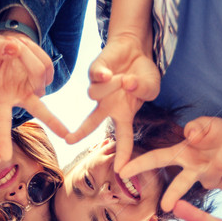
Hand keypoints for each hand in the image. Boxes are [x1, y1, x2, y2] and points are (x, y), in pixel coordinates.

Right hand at [0, 32, 68, 160]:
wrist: (8, 44)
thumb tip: (12, 48)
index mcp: (2, 98)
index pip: (1, 122)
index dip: (2, 139)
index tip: (3, 157)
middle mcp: (21, 97)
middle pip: (40, 111)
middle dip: (54, 122)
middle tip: (67, 135)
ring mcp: (35, 88)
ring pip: (40, 73)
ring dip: (29, 56)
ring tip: (17, 50)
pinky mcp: (45, 77)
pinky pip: (48, 66)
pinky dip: (38, 54)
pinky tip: (28, 53)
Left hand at [66, 35, 160, 171]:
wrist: (135, 48)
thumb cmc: (144, 75)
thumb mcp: (152, 87)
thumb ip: (144, 90)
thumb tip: (128, 84)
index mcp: (123, 115)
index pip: (124, 139)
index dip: (124, 156)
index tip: (121, 171)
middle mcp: (107, 106)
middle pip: (90, 123)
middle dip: (80, 132)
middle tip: (69, 141)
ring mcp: (99, 91)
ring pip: (96, 94)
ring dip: (114, 85)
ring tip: (125, 77)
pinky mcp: (94, 73)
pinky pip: (96, 78)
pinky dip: (105, 76)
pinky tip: (110, 73)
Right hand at [120, 117, 221, 211]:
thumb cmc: (218, 134)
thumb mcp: (208, 124)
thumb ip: (198, 126)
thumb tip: (190, 135)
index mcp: (182, 154)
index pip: (157, 159)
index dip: (139, 164)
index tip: (122, 171)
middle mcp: (192, 170)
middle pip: (180, 183)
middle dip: (173, 194)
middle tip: (166, 206)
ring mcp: (208, 179)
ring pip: (218, 165)